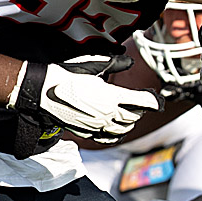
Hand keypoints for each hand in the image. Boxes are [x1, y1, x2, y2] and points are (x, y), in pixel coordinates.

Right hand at [7, 54, 162, 143]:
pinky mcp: (87, 132)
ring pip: (124, 128)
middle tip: (141, 101)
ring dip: (130, 121)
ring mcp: (97, 125)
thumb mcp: (94, 64)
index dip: (153, 101)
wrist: (43, 91)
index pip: (142, 102)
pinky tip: (119, 129)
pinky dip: (118, 134)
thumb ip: (115, 64)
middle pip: (134, 116)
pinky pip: (109, 138)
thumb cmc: (67, 75)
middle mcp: (107, 114)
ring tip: (130, 113)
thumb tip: (130, 62)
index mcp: (112, 96)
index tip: (158, 99)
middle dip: (140, 109)